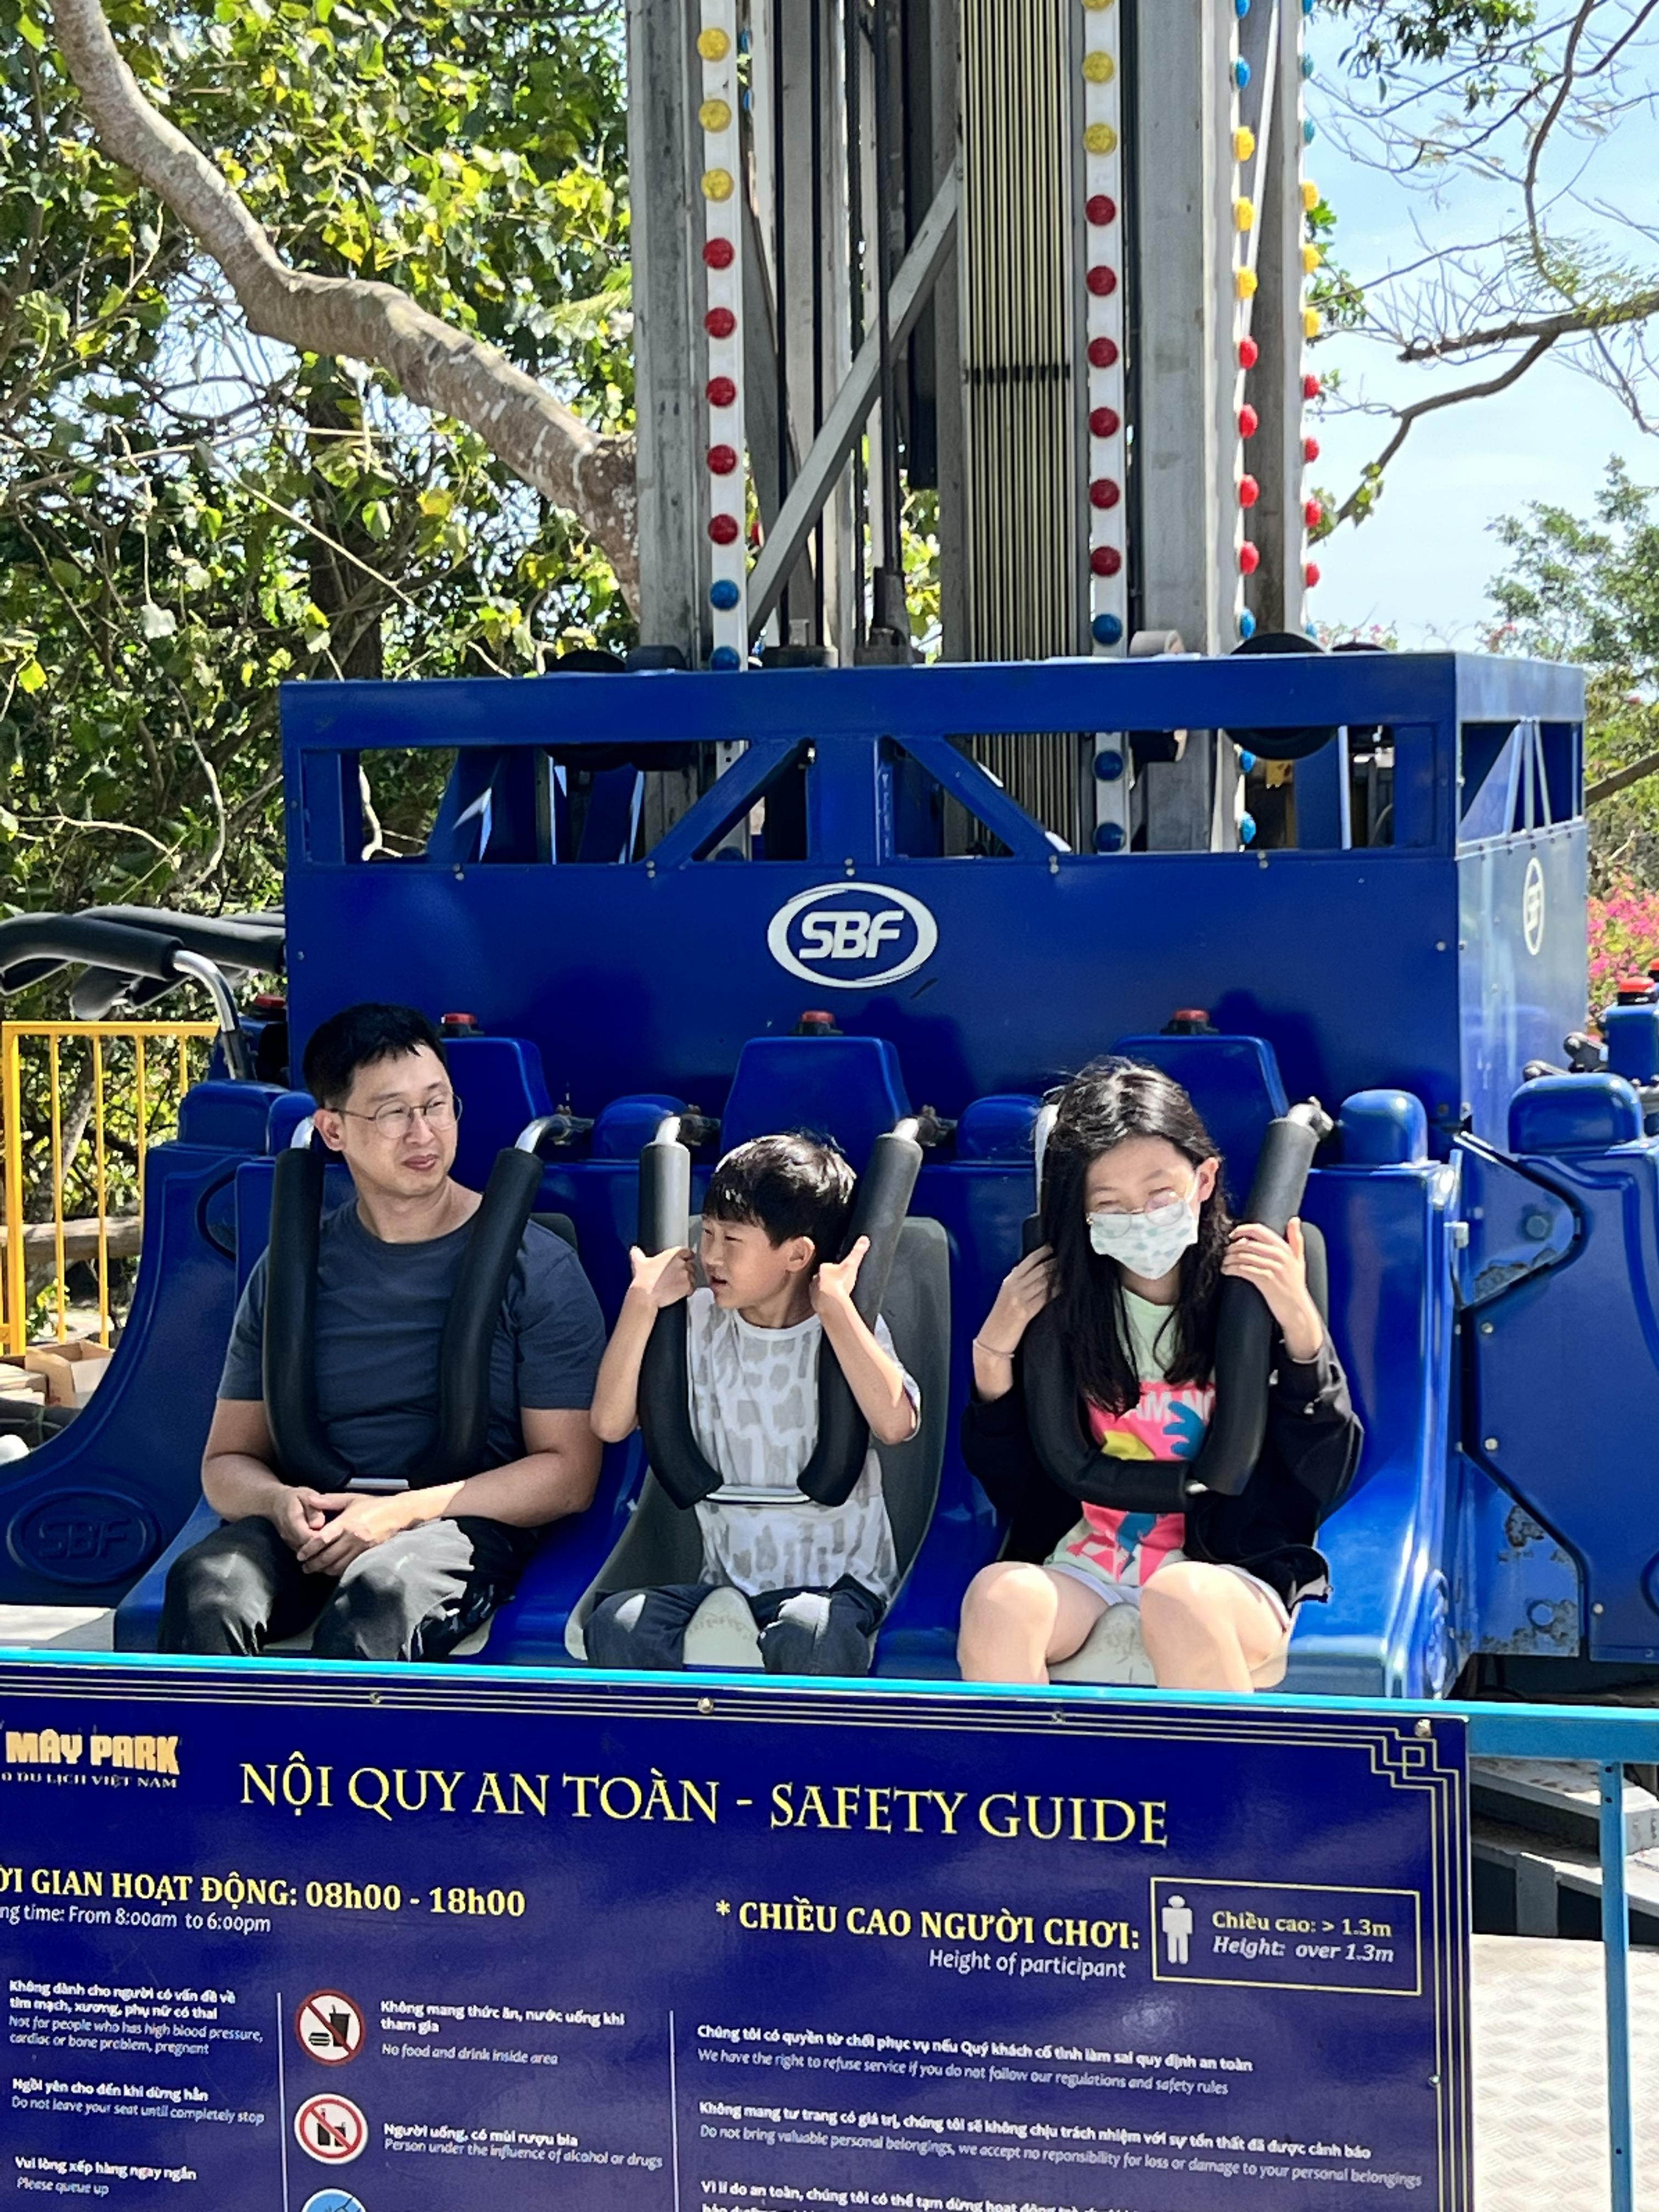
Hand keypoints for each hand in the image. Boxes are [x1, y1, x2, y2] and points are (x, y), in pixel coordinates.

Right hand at [267, 1485, 330, 1554]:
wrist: (275, 1503)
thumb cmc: (294, 1497)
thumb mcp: (306, 1496)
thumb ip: (313, 1510)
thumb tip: (319, 1524)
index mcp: (292, 1521)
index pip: (307, 1537)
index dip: (321, 1539)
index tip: (335, 1535)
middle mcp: (288, 1535)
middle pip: (306, 1549)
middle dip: (322, 1548)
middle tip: (337, 1543)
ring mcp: (289, 1542)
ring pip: (305, 1554)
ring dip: (318, 1552)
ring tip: (333, 1546)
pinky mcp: (291, 1545)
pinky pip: (303, 1553)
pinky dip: (314, 1552)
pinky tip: (325, 1547)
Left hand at [294, 1492, 413, 1577]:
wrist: (398, 1513)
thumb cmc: (373, 1505)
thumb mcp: (351, 1499)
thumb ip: (329, 1500)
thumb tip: (310, 1500)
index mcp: (346, 1523)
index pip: (322, 1540)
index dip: (309, 1550)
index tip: (300, 1555)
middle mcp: (352, 1538)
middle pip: (328, 1557)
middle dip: (313, 1565)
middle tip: (304, 1568)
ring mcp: (361, 1548)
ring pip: (338, 1566)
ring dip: (324, 1570)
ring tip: (316, 1570)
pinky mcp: (368, 1555)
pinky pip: (350, 1567)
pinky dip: (338, 1570)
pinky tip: (332, 1569)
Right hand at [626, 1244, 694, 1309]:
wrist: (646, 1295)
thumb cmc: (644, 1278)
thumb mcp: (639, 1262)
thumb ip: (638, 1253)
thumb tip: (634, 1250)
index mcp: (673, 1254)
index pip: (687, 1251)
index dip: (686, 1256)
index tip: (685, 1258)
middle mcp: (682, 1263)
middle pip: (691, 1264)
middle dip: (686, 1269)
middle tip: (678, 1275)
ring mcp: (686, 1275)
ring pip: (693, 1276)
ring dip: (688, 1279)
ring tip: (679, 1284)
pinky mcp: (687, 1287)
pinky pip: (693, 1287)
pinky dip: (689, 1290)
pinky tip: (682, 1291)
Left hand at [810, 1235, 868, 1312]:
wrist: (832, 1303)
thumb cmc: (840, 1283)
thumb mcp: (851, 1265)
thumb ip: (857, 1252)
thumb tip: (864, 1239)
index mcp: (823, 1268)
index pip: (827, 1266)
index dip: (834, 1269)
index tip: (841, 1272)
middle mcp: (816, 1279)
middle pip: (822, 1277)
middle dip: (829, 1280)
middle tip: (839, 1283)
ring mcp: (814, 1291)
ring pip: (819, 1288)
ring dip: (825, 1290)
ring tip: (835, 1294)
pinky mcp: (815, 1303)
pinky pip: (819, 1301)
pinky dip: (824, 1301)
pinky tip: (831, 1304)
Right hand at [976, 1245, 1058, 1358]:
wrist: (993, 1339)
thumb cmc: (1000, 1319)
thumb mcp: (1004, 1295)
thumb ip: (1016, 1282)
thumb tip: (1026, 1269)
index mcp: (1009, 1281)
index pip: (1028, 1261)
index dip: (1042, 1252)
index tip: (1053, 1247)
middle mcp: (1014, 1287)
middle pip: (1039, 1269)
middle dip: (1054, 1262)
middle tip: (1066, 1257)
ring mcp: (1020, 1299)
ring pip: (1044, 1281)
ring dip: (1057, 1275)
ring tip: (1068, 1270)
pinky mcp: (1026, 1311)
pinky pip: (1045, 1297)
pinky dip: (1055, 1291)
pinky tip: (1063, 1287)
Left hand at [1221, 1218, 1322, 1361]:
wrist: (1297, 1311)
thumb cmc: (1295, 1287)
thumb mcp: (1299, 1260)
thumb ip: (1296, 1239)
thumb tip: (1295, 1219)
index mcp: (1285, 1249)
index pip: (1259, 1230)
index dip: (1242, 1230)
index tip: (1232, 1235)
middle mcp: (1280, 1256)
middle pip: (1248, 1243)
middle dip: (1232, 1247)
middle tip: (1225, 1253)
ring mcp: (1274, 1268)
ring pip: (1244, 1256)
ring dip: (1229, 1259)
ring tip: (1224, 1263)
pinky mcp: (1266, 1280)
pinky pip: (1244, 1269)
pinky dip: (1232, 1269)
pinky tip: (1227, 1270)